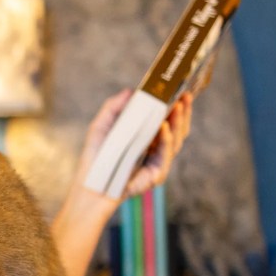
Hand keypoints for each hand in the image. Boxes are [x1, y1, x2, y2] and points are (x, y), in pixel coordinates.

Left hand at [76, 89, 193, 202]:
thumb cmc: (95, 158)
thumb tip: (130, 91)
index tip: (180, 90)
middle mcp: (155, 149)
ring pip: (176, 140)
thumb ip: (113, 107)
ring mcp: (157, 162)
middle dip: (183, 112)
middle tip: (185, 95)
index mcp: (146, 137)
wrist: (90, 185)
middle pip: (177, 129)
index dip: (176, 105)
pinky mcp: (155, 175)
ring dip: (179, 122)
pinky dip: (166, 140)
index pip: (167, 119)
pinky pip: (165, 156)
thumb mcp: (101, 127)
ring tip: (178, 106)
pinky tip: (164, 127)